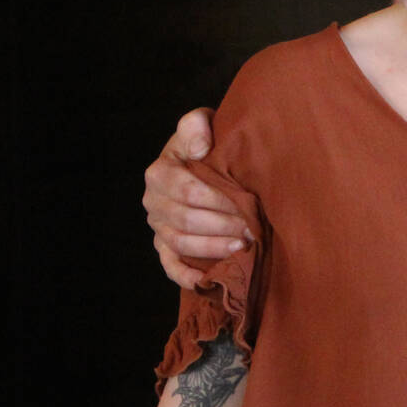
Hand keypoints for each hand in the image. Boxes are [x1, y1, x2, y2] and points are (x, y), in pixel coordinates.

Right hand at [144, 108, 247, 289]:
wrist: (202, 158)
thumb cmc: (206, 144)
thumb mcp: (199, 125)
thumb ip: (195, 126)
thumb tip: (201, 147)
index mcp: (159, 173)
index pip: (189, 192)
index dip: (219, 201)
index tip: (247, 204)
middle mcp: (153, 202)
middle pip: (187, 220)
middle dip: (223, 225)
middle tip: (254, 228)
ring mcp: (158, 227)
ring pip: (181, 243)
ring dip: (213, 247)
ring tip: (243, 246)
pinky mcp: (163, 246)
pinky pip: (170, 266)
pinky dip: (186, 276)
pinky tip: (208, 281)